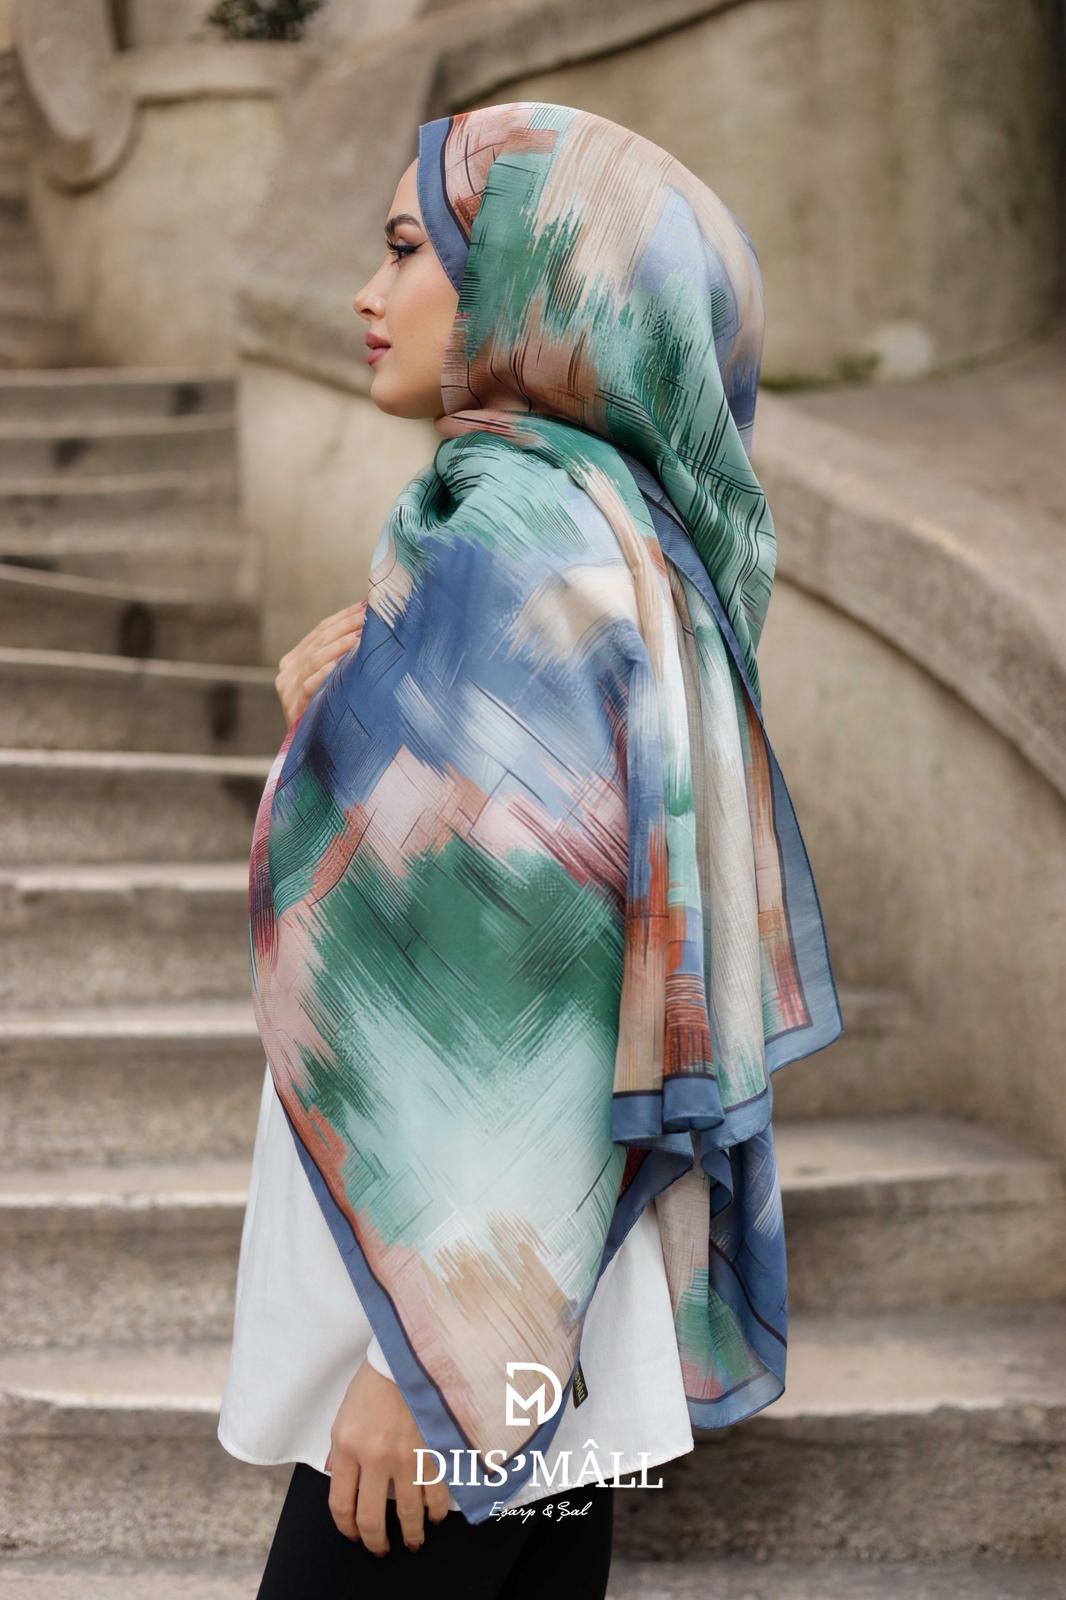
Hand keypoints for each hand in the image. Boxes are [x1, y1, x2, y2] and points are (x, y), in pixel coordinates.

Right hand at [275, 601, 367, 726]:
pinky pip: (313, 684)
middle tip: (371, 614)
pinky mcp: (295, 707)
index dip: (343, 617)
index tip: (366, 604)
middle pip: (320, 640)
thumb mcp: (328, 682)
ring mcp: (289, 690)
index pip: (320, 631)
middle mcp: (288, 673)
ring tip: (364, 634)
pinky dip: (329, 671)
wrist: (312, 755)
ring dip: (342, 643)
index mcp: (293, 662)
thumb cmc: (328, 714)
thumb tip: (367, 628)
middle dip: (347, 625)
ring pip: (316, 658)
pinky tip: (346, 661)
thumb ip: (337, 658)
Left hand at [323, 1358, 451, 1555]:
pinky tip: (435, 1517)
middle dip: (376, 1541)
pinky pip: (437, 1493)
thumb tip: (335, 1480)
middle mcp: (375, 1457)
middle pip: (372, 1518)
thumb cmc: (372, 1386)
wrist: (406, 1359)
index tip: (354, 1534)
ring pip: (409, 1514)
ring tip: (412, 1540)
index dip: (347, 1528)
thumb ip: (338, 1453)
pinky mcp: (433, 1450)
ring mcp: (407, 1455)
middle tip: (380, 1547)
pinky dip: (437, 1512)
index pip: (341, 1504)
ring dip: (411, 1534)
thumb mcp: (343, 1417)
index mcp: (348, 1447)